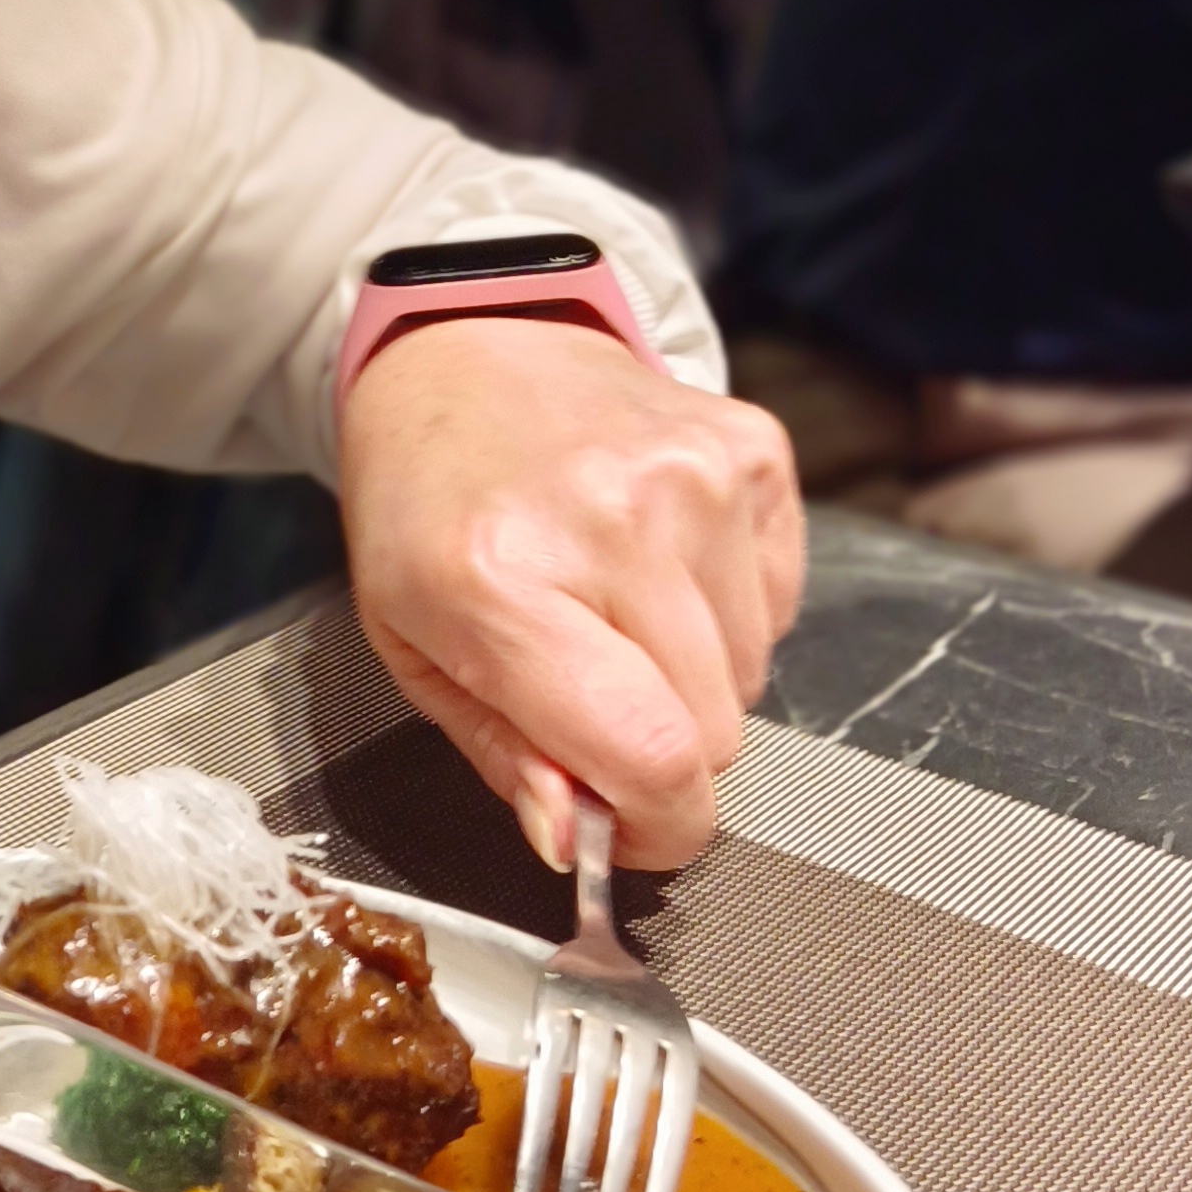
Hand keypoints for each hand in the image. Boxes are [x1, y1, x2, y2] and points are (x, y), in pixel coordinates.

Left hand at [338, 315, 802, 872]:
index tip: (636, 831)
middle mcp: (611, 521)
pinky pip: (778, 604)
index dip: (661, 829)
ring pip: (751, 676)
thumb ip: (501, 753)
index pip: (650, 756)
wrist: (468, 352)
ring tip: (614, 609)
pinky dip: (726, 611)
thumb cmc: (428, 506)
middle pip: (715, 733)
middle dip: (662, 749)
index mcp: (498, 580)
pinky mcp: (750, 449)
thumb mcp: (412, 645)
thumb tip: (575, 839)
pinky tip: (658, 563)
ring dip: (692, 675)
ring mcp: (694, 477)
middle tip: (596, 697)